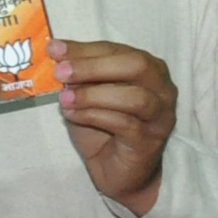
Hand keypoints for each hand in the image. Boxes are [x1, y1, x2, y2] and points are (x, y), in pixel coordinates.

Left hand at [53, 37, 176, 212]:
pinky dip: (94, 116)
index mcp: (148, 68)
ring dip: (93, 95)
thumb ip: (78, 75)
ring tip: (64, 100)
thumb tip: (55, 51)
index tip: (54, 48)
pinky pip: (125, 124)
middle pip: (136, 66)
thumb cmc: (102, 127)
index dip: (85, 49)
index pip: (117, 50)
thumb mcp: (87, 95)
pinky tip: (72, 116)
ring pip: (135, 97)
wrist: (117, 169)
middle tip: (61, 72)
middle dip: (94, 67)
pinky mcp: (151, 140)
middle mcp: (162, 88)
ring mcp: (161, 115)